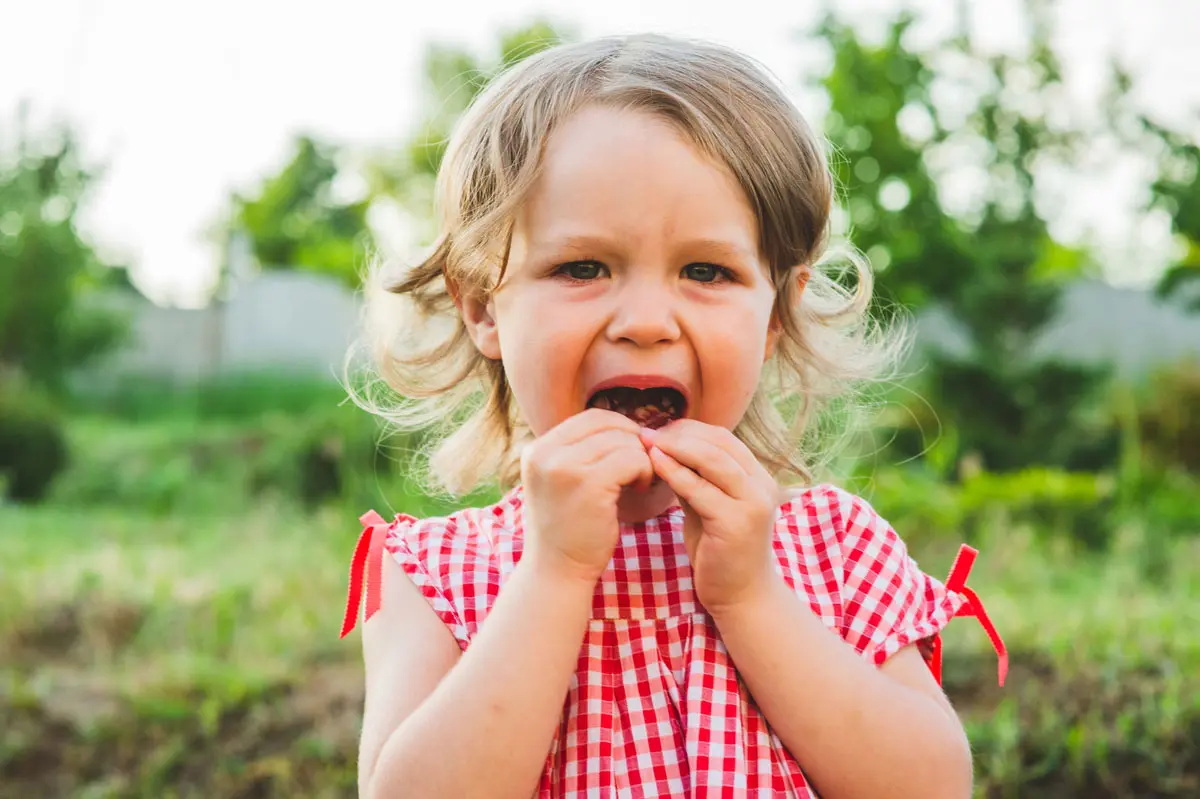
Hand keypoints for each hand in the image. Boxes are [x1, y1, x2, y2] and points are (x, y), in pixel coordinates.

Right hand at [520, 409, 654, 585]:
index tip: (630, 452)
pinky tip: (640, 489)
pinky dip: (645, 472)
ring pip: (624, 441)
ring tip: (638, 482)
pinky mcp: (591, 484)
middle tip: (639, 468)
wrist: (557, 571)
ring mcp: (566, 468)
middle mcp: (546, 453)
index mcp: (538, 449)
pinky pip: (633, 460)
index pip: (591, 418)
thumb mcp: (560, 481)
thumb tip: (624, 425)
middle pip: (609, 425)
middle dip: (633, 443)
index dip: (619, 429)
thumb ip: (579, 452)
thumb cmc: (567, 528)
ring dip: (641, 460)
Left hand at [640, 419, 780, 614]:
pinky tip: (654, 464)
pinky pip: (699, 489)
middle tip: (647, 432)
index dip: (690, 429)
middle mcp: (762, 486)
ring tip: (647, 442)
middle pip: (719, 443)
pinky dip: (674, 472)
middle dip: (680, 433)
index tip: (660, 429)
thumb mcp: (708, 507)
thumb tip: (664, 450)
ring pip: (711, 460)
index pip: (724, 438)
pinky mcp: (736, 522)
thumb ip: (695, 480)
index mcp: (758, 478)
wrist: (742, 597)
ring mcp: (752, 503)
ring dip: (676, 447)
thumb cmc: (721, 552)